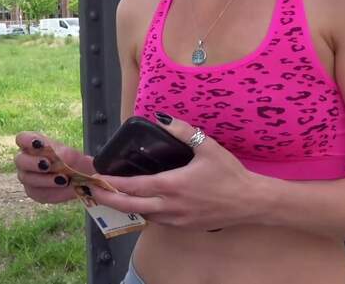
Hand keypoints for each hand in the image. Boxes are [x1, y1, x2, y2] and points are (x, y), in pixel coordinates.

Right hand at [14, 131, 92, 203]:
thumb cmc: (74, 162)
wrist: (79, 180)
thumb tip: (60, 156)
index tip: (39, 144)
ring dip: (45, 179)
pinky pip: (37, 192)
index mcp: (33, 144)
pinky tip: (66, 188)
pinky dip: (52, 191)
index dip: (27, 140)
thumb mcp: (75, 157)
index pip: (22, 138)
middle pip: (20, 160)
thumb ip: (68, 155)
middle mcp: (26, 159)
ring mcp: (27, 176)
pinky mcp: (33, 191)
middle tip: (48, 165)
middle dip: (33, 163)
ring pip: (27, 178)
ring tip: (64, 180)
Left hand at [88, 114, 265, 229]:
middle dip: (109, 199)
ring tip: (112, 196)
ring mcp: (177, 219)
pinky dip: (144, 213)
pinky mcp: (184, 226)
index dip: (113, 183)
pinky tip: (141, 203)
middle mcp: (170, 206)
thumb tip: (162, 118)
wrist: (251, 202)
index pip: (134, 186)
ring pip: (143, 216)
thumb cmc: (229, 173)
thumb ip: (183, 131)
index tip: (97, 178)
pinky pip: (157, 221)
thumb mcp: (206, 146)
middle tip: (93, 191)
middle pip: (131, 206)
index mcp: (172, 185)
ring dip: (126, 207)